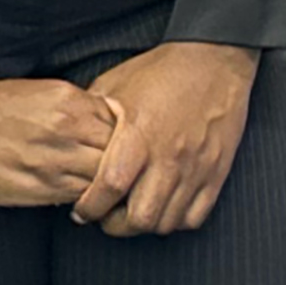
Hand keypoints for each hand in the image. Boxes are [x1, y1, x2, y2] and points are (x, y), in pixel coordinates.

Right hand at [0, 67, 119, 206]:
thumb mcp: (36, 93)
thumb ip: (71, 111)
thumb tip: (100, 130)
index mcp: (69, 100)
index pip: (123, 124)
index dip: (127, 142)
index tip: (122, 152)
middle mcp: (68, 128)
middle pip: (123, 154)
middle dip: (126, 167)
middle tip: (125, 179)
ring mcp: (54, 159)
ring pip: (105, 180)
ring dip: (108, 189)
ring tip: (107, 195)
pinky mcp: (36, 187)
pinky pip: (79, 198)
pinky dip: (86, 202)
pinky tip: (82, 203)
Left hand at [75, 41, 257, 235]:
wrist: (214, 59)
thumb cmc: (161, 71)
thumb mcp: (115, 86)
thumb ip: (92, 118)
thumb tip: (69, 140)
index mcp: (138, 135)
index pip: (109, 188)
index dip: (91, 208)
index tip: (82, 211)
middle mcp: (168, 157)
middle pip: (140, 218)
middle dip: (117, 225)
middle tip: (108, 216)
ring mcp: (195, 167)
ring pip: (167, 222)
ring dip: (146, 224)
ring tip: (135, 211)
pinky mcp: (216, 172)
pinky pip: (195, 217)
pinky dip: (176, 219)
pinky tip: (165, 206)